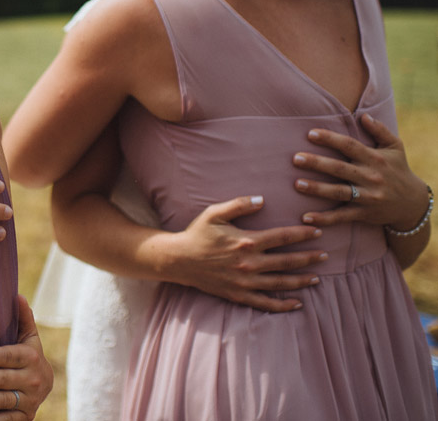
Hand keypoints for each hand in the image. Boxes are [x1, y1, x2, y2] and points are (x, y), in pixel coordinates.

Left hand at [0, 295, 52, 419]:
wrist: (45, 384)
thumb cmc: (27, 356)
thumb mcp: (28, 337)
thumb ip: (23, 318)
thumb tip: (17, 295)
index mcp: (31, 356)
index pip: (8, 356)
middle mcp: (34, 378)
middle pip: (4, 379)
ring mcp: (31, 400)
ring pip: (5, 400)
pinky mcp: (26, 417)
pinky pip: (9, 420)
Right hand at [168, 196, 326, 311]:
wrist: (178, 260)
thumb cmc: (197, 234)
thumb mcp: (214, 213)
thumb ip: (239, 204)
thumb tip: (262, 199)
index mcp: (247, 241)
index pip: (283, 237)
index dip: (303, 234)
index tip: (317, 232)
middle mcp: (249, 263)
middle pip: (287, 261)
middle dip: (309, 258)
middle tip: (325, 255)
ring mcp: (245, 281)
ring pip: (281, 283)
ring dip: (301, 280)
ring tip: (317, 278)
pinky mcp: (238, 295)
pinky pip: (265, 303)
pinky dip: (283, 305)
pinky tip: (297, 304)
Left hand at [292, 113, 429, 229]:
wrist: (413, 203)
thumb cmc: (398, 169)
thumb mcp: (395, 147)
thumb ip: (380, 130)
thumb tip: (363, 115)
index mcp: (375, 158)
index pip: (350, 146)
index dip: (330, 139)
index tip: (310, 133)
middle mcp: (371, 177)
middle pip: (340, 169)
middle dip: (318, 163)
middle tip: (296, 158)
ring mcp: (367, 197)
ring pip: (339, 192)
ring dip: (317, 189)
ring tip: (297, 184)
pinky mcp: (364, 213)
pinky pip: (342, 216)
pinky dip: (324, 218)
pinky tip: (306, 217)